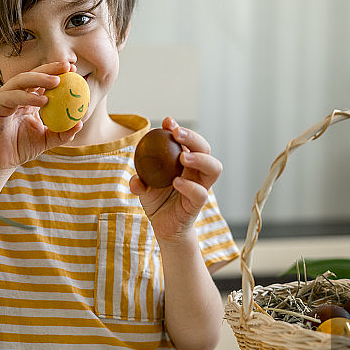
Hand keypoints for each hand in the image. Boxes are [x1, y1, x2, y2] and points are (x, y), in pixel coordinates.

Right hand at [0, 61, 82, 180]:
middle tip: (67, 68)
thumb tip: (80, 123)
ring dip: (39, 79)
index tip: (74, 69)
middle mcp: (14, 94)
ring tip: (56, 81)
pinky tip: (43, 101)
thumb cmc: (20, 149)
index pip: (42, 81)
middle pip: (32, 75)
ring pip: (21, 81)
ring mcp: (3, 98)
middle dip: (50, 68)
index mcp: (26, 99)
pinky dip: (27, 97)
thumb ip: (62, 132)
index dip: (57, 72)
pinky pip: (11, 97)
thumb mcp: (46, 140)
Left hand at [130, 117, 222, 242]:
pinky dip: (189, 186)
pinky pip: (201, 193)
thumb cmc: (158, 202)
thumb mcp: (144, 188)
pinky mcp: (198, 204)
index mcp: (185, 163)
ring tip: (182, 157)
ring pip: (214, 168)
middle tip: (176, 133)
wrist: (164, 228)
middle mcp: (196, 172)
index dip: (180, 128)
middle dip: (193, 137)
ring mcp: (200, 187)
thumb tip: (134, 177)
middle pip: (205, 148)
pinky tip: (176, 182)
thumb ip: (139, 181)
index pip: (188, 141)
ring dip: (199, 158)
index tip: (167, 121)